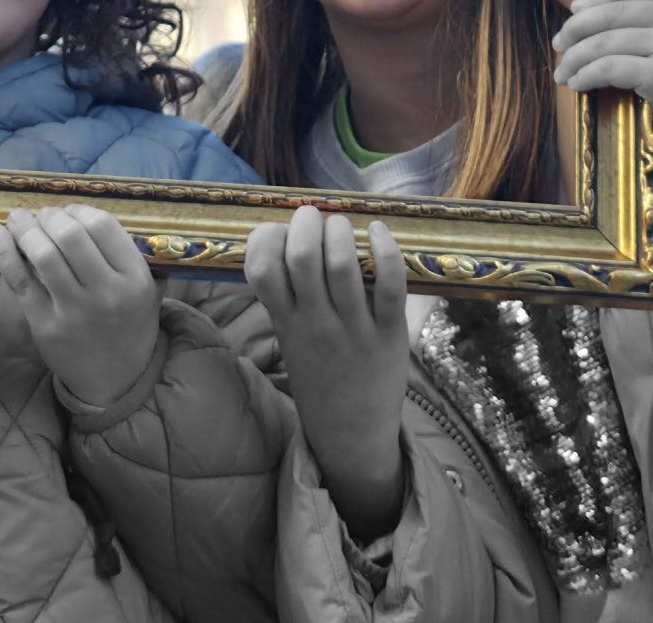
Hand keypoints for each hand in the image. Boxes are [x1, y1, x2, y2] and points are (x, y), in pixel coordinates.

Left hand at [0, 207, 160, 409]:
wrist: (118, 381)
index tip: (68, 212)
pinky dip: (3, 251)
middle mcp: (107, 293)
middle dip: (49, 217)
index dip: (78, 210)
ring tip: (18, 220)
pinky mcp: (45, 326)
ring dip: (25, 228)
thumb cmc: (128, 324)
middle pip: (70, 235)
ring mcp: (74, 312)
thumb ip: (124, 253)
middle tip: (42, 217)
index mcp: (136, 279)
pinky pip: (19, 279)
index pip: (102, 225)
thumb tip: (78, 212)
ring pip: (43, 254)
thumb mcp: (145, 289)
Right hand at [245, 207, 409, 539]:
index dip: (265, 238)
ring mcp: (354, 329)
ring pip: (342, 264)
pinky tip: (377, 231)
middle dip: (306, 222)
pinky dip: (385, 248)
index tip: (278, 233)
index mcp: (286, 324)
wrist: (351, 434)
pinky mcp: (390, 333)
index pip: (262, 269)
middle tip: (312, 218)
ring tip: (340, 227)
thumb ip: (286, 298)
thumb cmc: (319, 375)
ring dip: (340, 231)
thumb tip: (285, 238)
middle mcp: (316, 324)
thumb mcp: (289, 340)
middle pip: (302, 256)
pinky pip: (390, 284)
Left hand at [553, 0, 652, 202]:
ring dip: (574, 58)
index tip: (579, 13)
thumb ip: (647, 22)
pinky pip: (608, 67)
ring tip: (562, 72)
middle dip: (576, 29)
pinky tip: (577, 84)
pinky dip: (585, 75)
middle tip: (558, 46)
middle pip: (613, 10)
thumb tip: (580, 6)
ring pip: (606, 40)